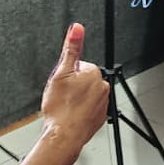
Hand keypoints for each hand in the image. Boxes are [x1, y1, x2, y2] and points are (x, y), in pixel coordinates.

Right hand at [41, 23, 108, 151]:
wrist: (64, 135)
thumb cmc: (60, 108)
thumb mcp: (60, 73)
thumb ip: (71, 49)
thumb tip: (77, 28)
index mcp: (94, 73)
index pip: (78, 66)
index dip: (66, 75)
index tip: (61, 85)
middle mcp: (102, 86)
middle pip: (83, 80)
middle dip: (72, 86)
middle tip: (61, 97)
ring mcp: (103, 102)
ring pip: (86, 95)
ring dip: (76, 99)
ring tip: (65, 107)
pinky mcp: (100, 116)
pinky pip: (89, 108)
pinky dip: (81, 111)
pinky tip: (71, 115)